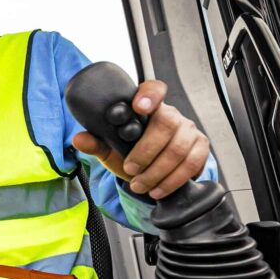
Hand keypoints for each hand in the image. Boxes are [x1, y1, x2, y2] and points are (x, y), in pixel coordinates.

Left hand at [72, 79, 209, 199]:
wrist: (152, 173)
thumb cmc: (132, 154)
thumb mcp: (111, 149)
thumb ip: (96, 143)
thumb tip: (79, 139)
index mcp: (147, 108)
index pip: (154, 89)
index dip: (149, 95)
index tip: (138, 107)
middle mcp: (171, 115)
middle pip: (166, 124)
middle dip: (146, 151)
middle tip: (130, 168)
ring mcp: (188, 130)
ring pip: (178, 148)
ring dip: (156, 171)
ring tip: (139, 184)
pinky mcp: (200, 148)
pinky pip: (191, 163)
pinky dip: (172, 180)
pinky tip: (157, 188)